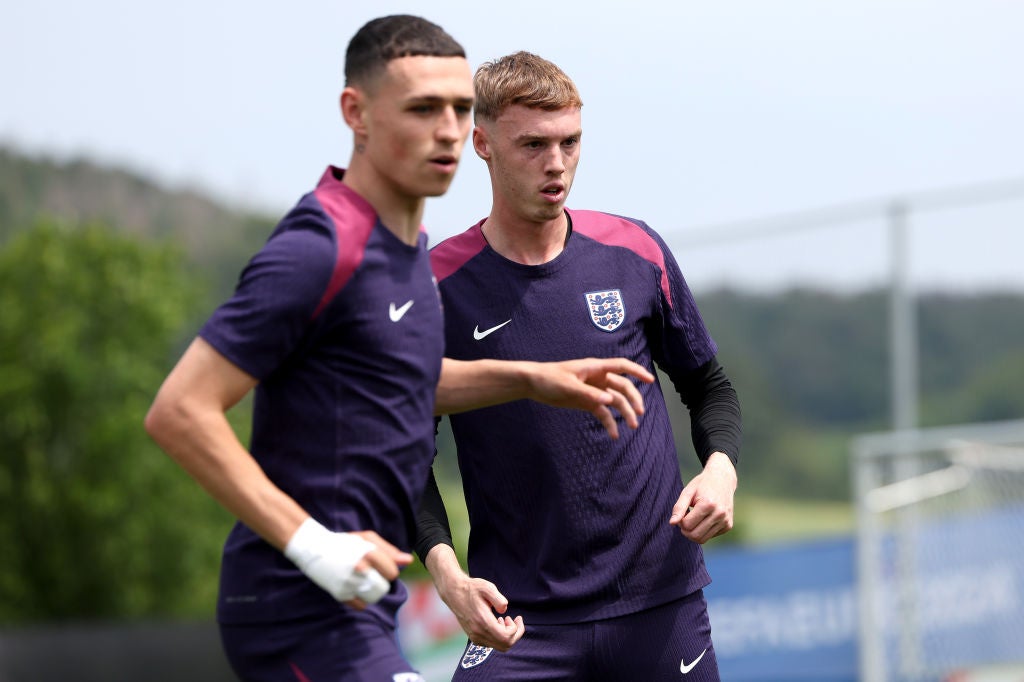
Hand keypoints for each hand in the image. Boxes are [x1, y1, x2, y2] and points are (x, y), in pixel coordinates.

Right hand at [284, 519, 411, 608]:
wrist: (313, 548)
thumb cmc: (345, 542)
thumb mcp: (367, 539)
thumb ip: (389, 551)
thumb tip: (409, 561)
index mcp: (368, 553)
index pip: (392, 572)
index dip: (390, 572)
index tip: (383, 569)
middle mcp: (359, 568)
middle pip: (384, 588)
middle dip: (382, 584)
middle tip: (374, 577)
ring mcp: (348, 582)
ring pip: (373, 598)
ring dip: (373, 593)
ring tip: (366, 584)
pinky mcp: (339, 593)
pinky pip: (360, 605)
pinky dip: (361, 600)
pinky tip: (355, 589)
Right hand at [438, 573, 524, 651]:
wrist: (454, 593)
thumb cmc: (472, 588)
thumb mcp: (487, 588)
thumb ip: (499, 599)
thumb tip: (504, 611)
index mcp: (483, 621)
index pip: (506, 637)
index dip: (516, 629)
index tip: (517, 617)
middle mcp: (478, 633)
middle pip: (505, 645)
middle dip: (515, 634)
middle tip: (514, 620)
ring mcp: (475, 637)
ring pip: (499, 646)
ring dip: (507, 635)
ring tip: (504, 620)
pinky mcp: (473, 637)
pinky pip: (491, 644)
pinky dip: (499, 637)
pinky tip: (496, 623)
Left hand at [526, 358, 653, 438]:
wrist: (533, 385)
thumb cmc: (549, 378)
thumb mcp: (568, 386)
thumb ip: (589, 394)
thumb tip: (610, 400)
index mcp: (595, 368)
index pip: (621, 366)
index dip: (637, 371)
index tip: (651, 380)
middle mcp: (598, 378)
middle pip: (622, 387)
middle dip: (633, 399)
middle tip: (639, 414)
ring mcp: (593, 391)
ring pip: (615, 401)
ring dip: (624, 412)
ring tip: (632, 426)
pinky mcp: (587, 402)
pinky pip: (602, 413)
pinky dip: (608, 423)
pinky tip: (613, 435)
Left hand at [669, 452, 736, 543]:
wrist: (722, 479)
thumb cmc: (701, 485)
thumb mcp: (687, 492)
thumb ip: (678, 508)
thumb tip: (672, 523)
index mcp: (708, 504)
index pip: (687, 525)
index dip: (680, 521)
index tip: (682, 513)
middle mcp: (719, 514)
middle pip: (695, 535)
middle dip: (685, 531)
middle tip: (685, 520)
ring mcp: (725, 521)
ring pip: (703, 539)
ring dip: (694, 532)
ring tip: (693, 519)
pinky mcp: (728, 525)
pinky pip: (710, 536)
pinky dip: (704, 531)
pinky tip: (704, 519)